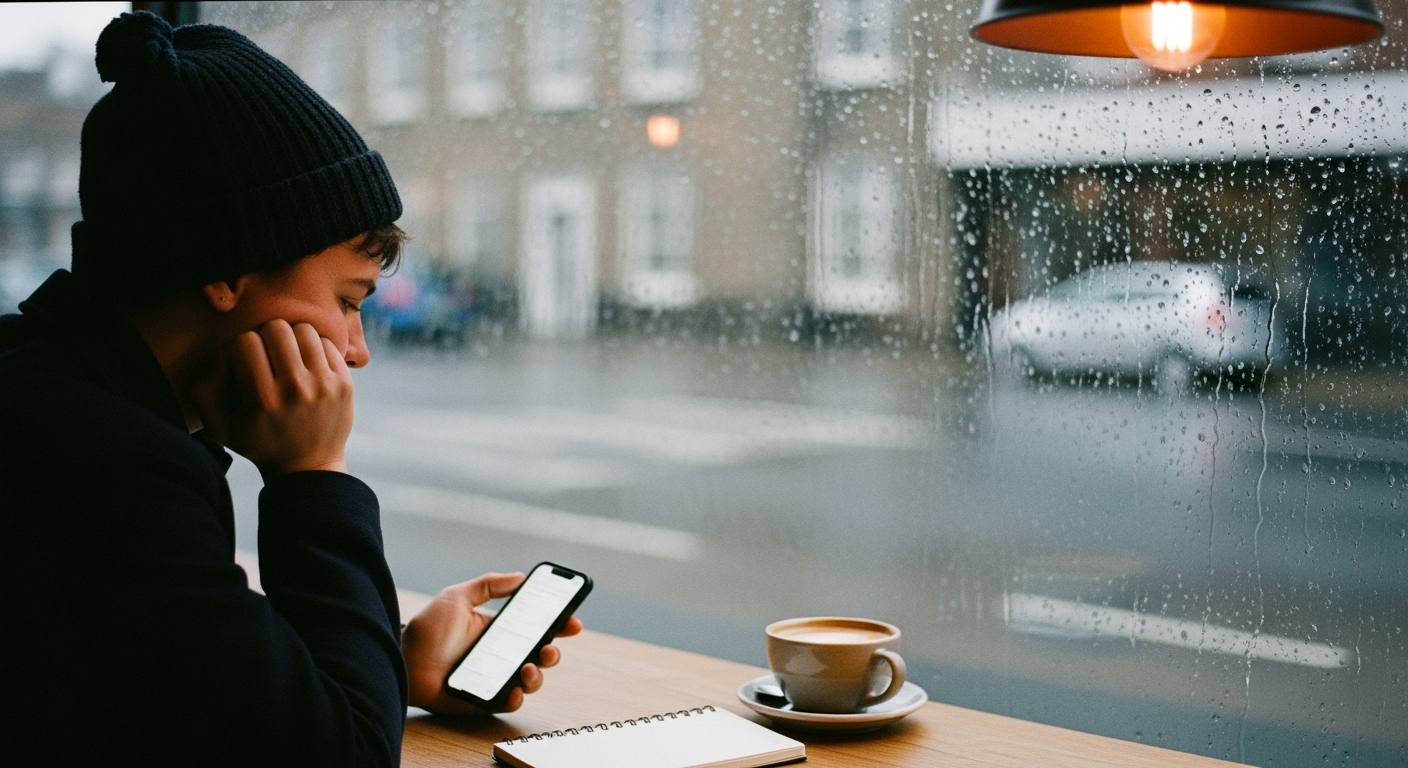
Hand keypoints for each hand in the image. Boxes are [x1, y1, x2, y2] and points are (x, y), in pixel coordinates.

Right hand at [193, 319, 352, 478]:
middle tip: (267, 356)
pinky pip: (327, 343)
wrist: (307, 467)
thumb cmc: (258, 442)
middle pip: (276, 328)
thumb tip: (223, 352)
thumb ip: (204, 388)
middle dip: (266, 338)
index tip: (245, 364)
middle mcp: (295, 389)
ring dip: (292, 339)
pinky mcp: (345, 383)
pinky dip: (314, 349)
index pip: (245, 341)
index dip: (241, 348)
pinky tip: (308, 366)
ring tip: (287, 357)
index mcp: (261, 399)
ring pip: (303, 330)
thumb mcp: (218, 426)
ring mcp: (324, 385)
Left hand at [402, 573, 583, 714]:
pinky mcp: (483, 699)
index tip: (573, 621)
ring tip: (528, 667)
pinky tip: (513, 688)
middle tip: (550, 647)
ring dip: (538, 675)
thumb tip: (520, 576)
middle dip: (554, 652)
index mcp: (498, 630)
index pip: (536, 627)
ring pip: (530, 680)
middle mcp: (501, 654)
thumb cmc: (425, 630)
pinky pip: (508, 701)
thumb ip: (488, 585)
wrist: (400, 661)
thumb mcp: (456, 597)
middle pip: (540, 655)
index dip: (558, 625)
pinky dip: (516, 697)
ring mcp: (494, 677)